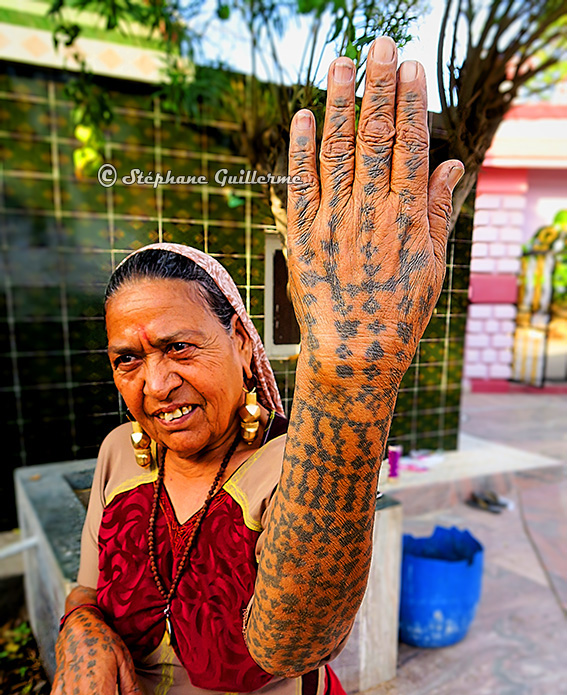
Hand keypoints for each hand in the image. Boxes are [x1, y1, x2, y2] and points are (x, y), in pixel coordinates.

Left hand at [287, 36, 463, 387]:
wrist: (355, 357)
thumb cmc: (400, 314)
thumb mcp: (432, 266)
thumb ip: (439, 212)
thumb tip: (452, 164)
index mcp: (408, 218)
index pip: (411, 147)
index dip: (411, 104)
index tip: (410, 67)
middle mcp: (371, 213)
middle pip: (375, 138)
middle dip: (377, 87)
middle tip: (377, 43)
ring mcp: (334, 224)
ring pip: (336, 152)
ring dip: (338, 104)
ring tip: (340, 62)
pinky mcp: (303, 238)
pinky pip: (300, 186)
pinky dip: (300, 150)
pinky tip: (302, 116)